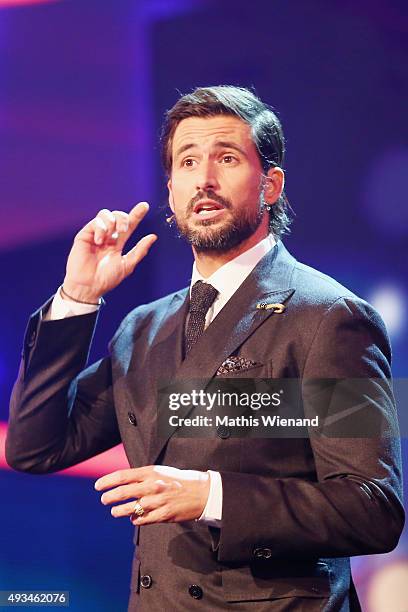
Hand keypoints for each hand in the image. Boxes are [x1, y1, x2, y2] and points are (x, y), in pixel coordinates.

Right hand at [63, 202, 156, 302]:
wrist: (89, 286)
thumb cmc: (106, 279)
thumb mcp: (127, 265)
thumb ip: (140, 250)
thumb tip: (153, 237)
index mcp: (117, 243)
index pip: (129, 225)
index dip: (137, 214)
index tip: (145, 206)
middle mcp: (107, 236)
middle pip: (118, 216)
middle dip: (124, 218)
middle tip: (124, 230)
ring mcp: (95, 234)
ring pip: (106, 214)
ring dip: (112, 222)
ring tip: (110, 236)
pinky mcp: (84, 235)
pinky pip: (95, 222)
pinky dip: (100, 229)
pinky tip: (99, 241)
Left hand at [95, 465, 209, 524]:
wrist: (202, 492)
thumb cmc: (179, 480)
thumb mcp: (160, 472)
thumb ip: (143, 476)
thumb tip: (124, 482)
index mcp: (151, 472)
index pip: (122, 476)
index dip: (107, 481)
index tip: (97, 486)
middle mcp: (152, 485)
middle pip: (123, 492)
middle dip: (109, 497)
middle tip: (104, 500)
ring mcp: (157, 501)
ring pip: (131, 508)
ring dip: (119, 511)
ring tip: (115, 511)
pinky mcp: (163, 515)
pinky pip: (143, 519)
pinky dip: (135, 519)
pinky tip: (133, 518)